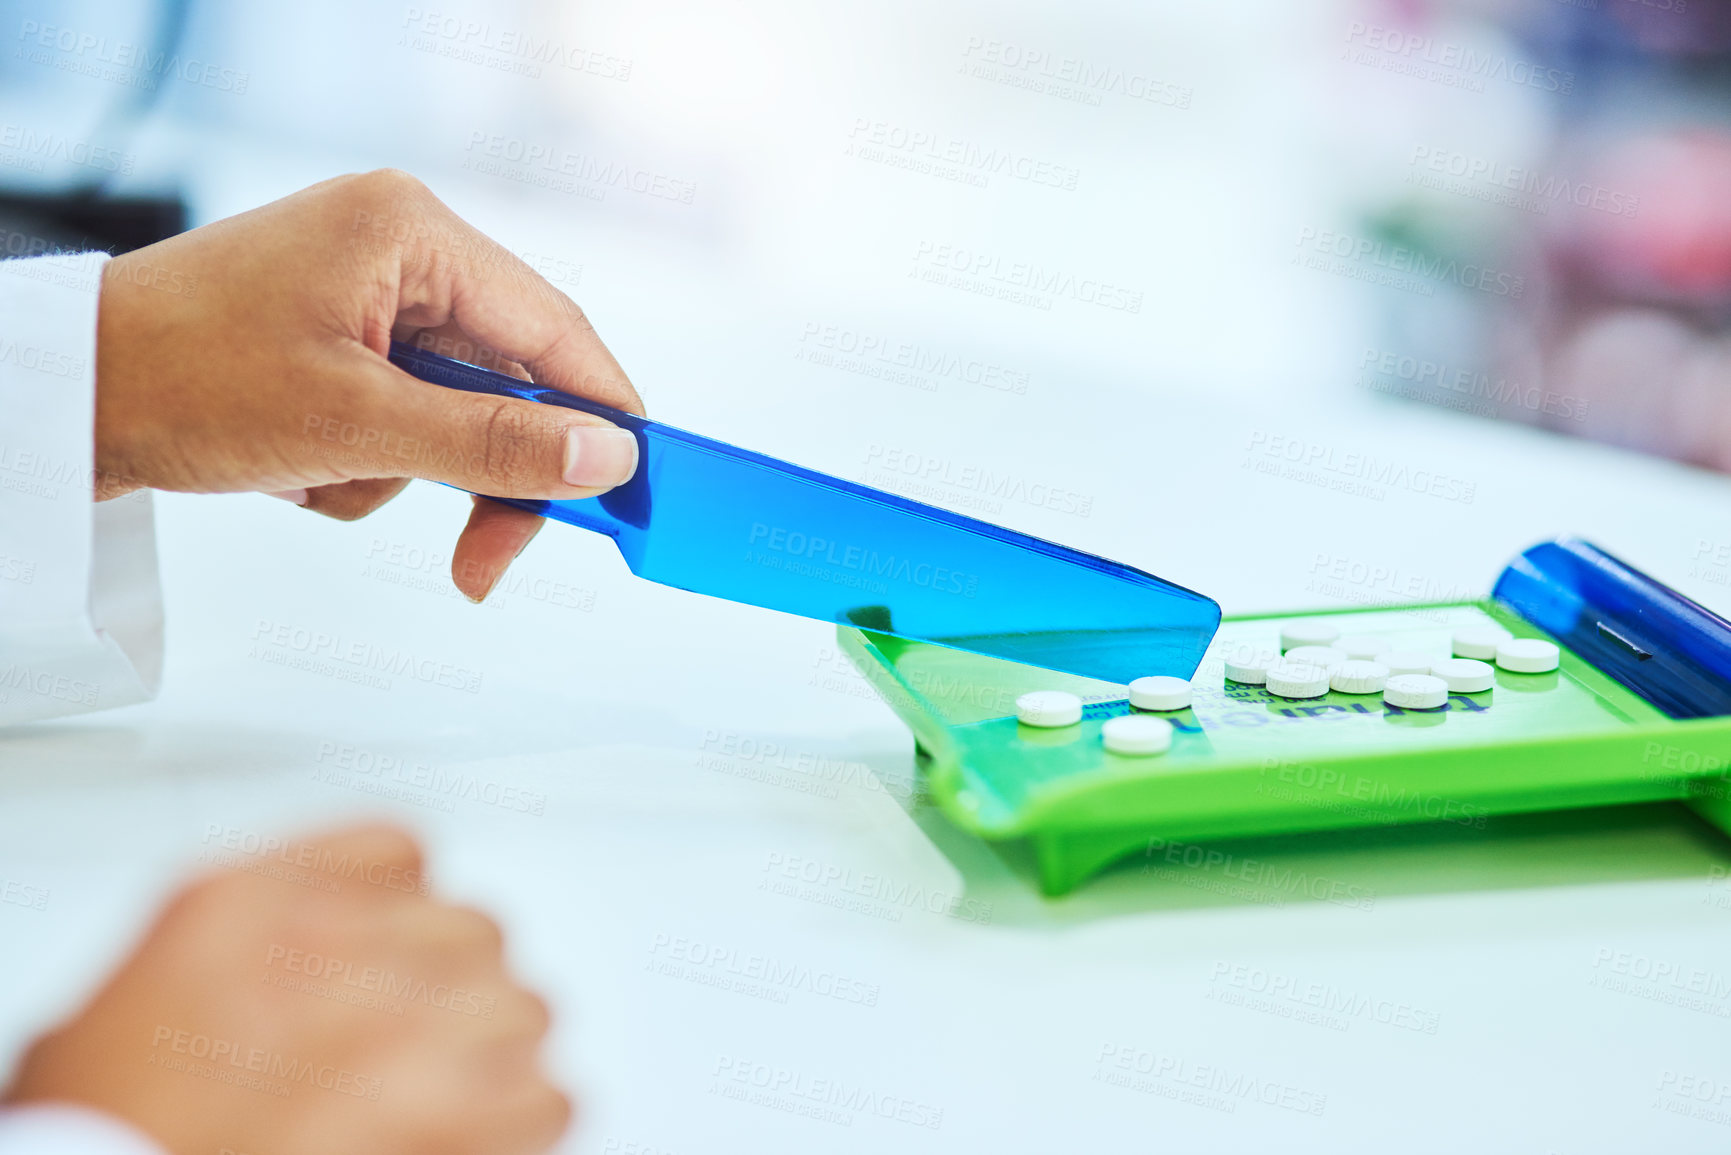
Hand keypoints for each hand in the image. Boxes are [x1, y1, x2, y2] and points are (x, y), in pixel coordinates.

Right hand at [4, 825, 569, 1154]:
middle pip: (470, 933)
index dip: (414, 910)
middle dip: (457, 992)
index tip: (416, 941)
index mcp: (241, 906)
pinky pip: (543, 1094)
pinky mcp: (456, 1114)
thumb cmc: (103, 1139)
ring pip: (519, 1008)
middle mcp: (333, 949)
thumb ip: (241, 958)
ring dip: (495, 1057)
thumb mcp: (129, 1007)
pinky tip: (485, 1140)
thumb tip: (304, 969)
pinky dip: (522, 1123)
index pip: (395, 854)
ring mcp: (400, 1026)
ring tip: (453, 1100)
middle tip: (427, 1046)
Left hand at [94, 169, 643, 599]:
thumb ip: (497, 443)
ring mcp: (367, 294)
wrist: (69, 397)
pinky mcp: (340, 339)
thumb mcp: (359, 423)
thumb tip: (610, 459)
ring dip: (407, 471)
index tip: (633, 491)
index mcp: (412, 231)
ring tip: (325, 477)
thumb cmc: (185, 377)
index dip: (602, 415)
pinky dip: (367, 464)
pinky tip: (300, 465)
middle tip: (482, 562)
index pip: (553, 330)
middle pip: (508, 380)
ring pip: (457, 413)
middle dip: (485, 472)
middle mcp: (399, 249)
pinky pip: (404, 419)